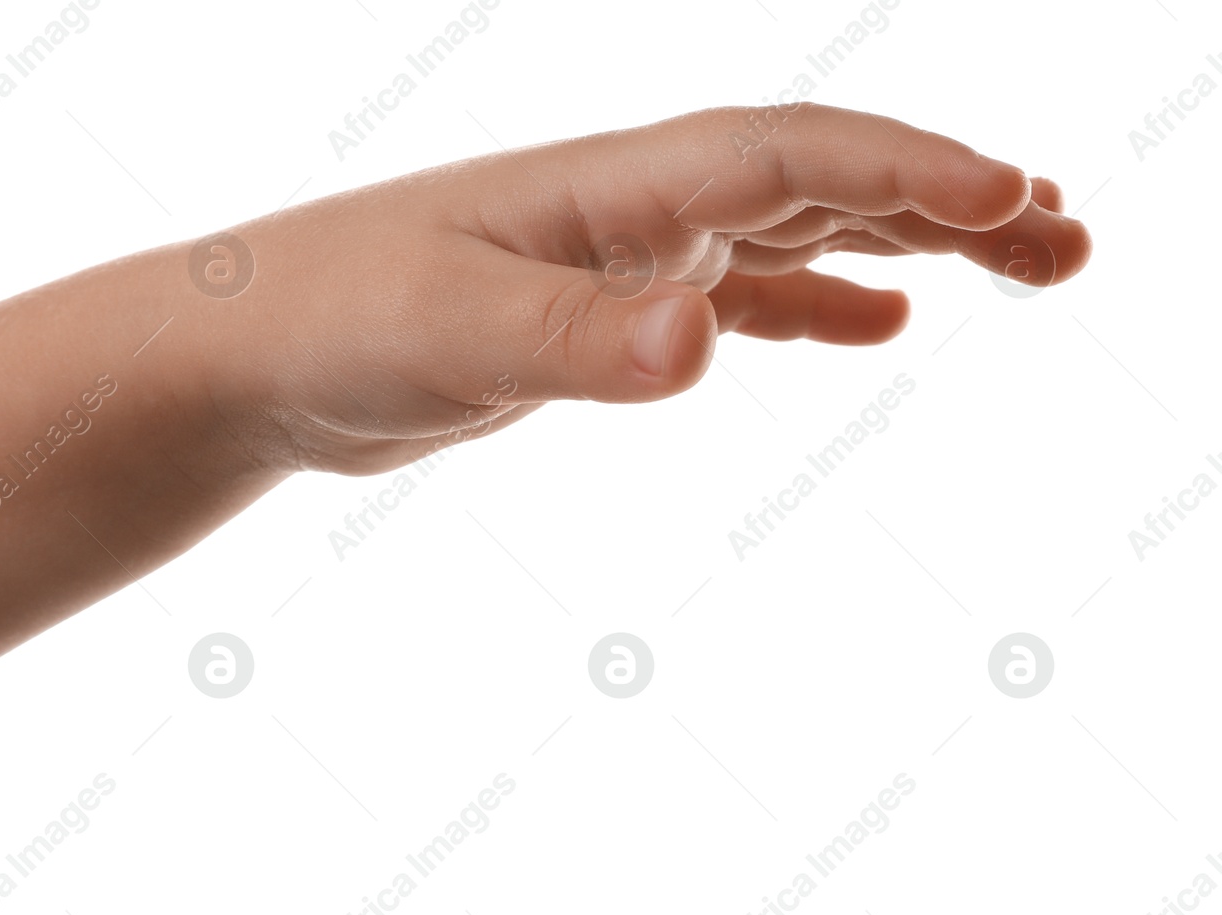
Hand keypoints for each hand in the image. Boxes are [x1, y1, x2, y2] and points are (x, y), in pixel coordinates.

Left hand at [180, 103, 1091, 475]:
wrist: (251, 353)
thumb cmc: (328, 318)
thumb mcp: (450, 330)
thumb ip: (576, 339)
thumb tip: (701, 339)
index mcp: (610, 189)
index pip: (787, 156)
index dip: (906, 170)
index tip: (1016, 201)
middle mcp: (630, 208)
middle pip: (819, 175)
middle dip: (946, 196)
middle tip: (1068, 233)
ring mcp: (618, 259)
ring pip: (792, 228)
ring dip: (904, 239)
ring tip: (1017, 261)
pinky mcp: (595, 318)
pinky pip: (734, 295)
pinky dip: (812, 300)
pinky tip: (871, 325)